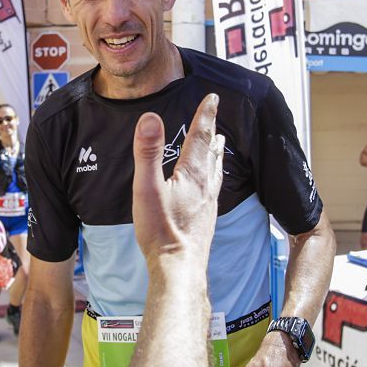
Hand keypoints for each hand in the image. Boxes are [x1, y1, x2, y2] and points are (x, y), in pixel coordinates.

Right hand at [131, 93, 224, 269]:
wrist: (179, 268)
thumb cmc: (161, 231)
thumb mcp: (147, 188)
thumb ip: (147, 152)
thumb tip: (149, 118)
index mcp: (192, 174)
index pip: (200, 136)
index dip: (206, 115)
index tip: (212, 98)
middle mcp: (205, 185)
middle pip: (211, 151)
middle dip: (212, 131)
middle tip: (214, 116)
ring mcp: (208, 203)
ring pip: (216, 170)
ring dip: (216, 153)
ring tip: (219, 144)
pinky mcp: (207, 218)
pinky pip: (214, 188)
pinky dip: (214, 175)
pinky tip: (211, 185)